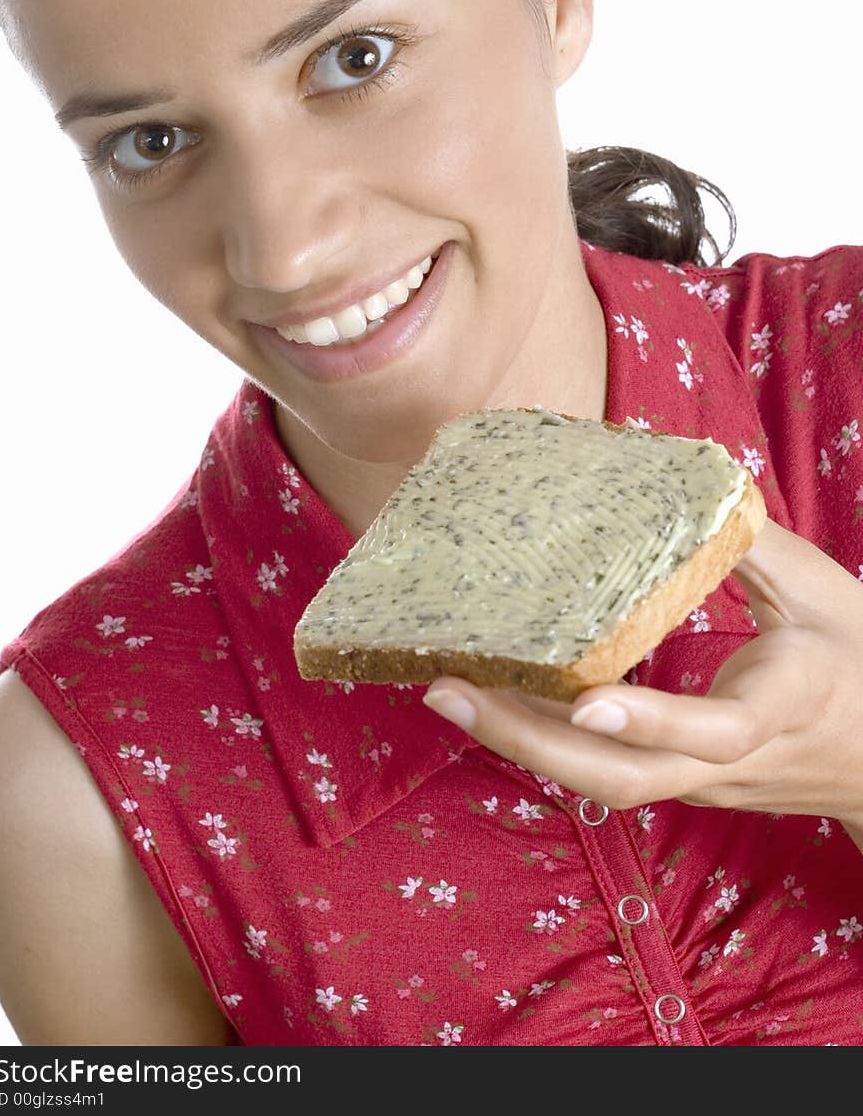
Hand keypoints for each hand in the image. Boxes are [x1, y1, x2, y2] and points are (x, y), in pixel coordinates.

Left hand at [422, 519, 862, 837]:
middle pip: (624, 778)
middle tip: (446, 691)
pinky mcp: (679, 781)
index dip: (650, 720)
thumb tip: (685, 484)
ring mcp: (699, 784)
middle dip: (530, 742)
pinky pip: (604, 767)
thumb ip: (750, 542)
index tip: (584, 698)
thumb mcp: (820, 590)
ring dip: (522, 742)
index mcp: (779, 708)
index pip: (714, 731)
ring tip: (448, 691)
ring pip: (603, 781)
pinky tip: (497, 696)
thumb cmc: (858, 661)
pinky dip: (547, 738)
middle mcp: (728, 763)